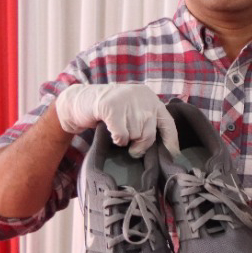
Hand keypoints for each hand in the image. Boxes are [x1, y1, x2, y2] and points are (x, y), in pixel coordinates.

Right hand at [54, 83, 177, 157]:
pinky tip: (112, 133)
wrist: (79, 100)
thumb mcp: (133, 111)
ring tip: (118, 130)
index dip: (171, 140)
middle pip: (149, 133)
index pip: (168, 122)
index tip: (172, 155)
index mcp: (150, 98)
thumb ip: (147, 122)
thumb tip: (164, 147)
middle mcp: (142, 97)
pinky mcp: (111, 107)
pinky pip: (122, 135)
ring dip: (125, 140)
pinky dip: (117, 139)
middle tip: (132, 148)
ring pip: (135, 135)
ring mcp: (127, 101)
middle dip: (141, 146)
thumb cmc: (109, 111)